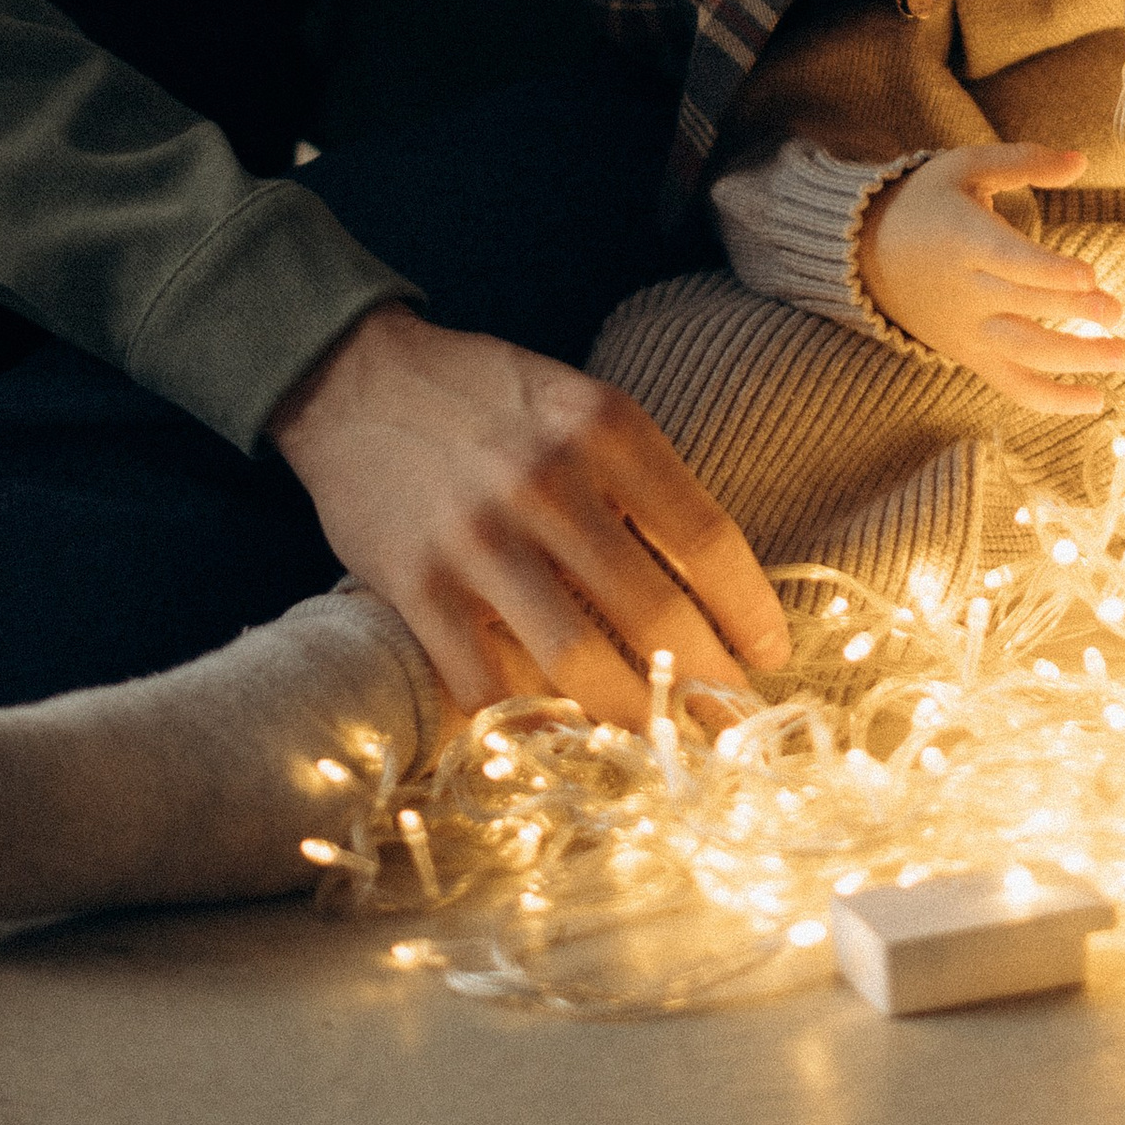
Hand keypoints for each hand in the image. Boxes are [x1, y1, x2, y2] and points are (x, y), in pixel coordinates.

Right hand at [269, 306, 791, 720]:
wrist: (354, 378)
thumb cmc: (486, 397)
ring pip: (579, 664)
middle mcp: (547, 483)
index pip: (705, 539)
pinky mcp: (418, 588)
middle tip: (734, 723)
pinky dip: (533, 725)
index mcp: (604, 427)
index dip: (748, 611)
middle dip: (708, 685)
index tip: (770, 655)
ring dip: (636, 719)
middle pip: (656, 615)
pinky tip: (567, 741)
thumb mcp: (580, 405)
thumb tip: (709, 588)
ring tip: (668, 745)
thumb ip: (638, 480)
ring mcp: (479, 541)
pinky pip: (488, 684)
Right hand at [855, 142, 1124, 412]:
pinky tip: (1096, 401)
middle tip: (1118, 313)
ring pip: (1024, 354)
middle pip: (1024, 308)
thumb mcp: (965, 167)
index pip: (1009, 262)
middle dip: (1074, 313)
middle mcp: (965, 291)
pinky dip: (1053, 401)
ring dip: (1077, 359)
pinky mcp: (971, 355)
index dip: (1049, 272)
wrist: (868, 255)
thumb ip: (1023, 162)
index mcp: (963, 240)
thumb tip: (1081, 161)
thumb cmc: (926, 202)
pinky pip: (1013, 386)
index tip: (1090, 277)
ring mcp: (968, 330)